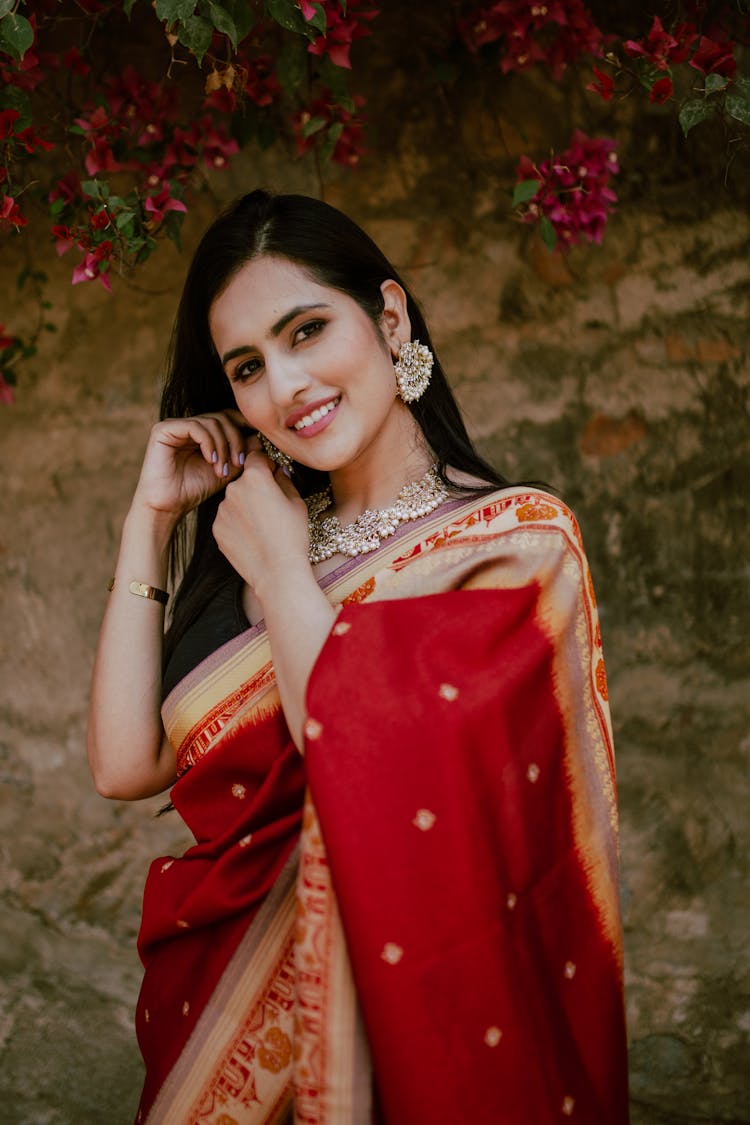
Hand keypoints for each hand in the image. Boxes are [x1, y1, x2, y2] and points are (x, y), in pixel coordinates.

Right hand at [132, 409, 250, 522]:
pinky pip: (194, 426)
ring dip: (222, 446)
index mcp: (203, 432)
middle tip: (238, 462)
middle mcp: (189, 425)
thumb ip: (243, 453)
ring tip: (222, 470)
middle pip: (223, 417)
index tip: (260, 441)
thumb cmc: (195, 491)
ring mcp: (176, 426)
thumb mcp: (227, 470)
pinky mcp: (163, 430)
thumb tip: (263, 438)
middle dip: (235, 439)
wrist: (168, 506)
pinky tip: (210, 460)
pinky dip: (208, 442)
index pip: (229, 417)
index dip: (245, 426)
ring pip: (211, 422)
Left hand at [212, 440, 310, 596]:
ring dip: (245, 506)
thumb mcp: (296, 502)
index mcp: (254, 477)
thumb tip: (277, 471)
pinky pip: (228, 518)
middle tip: (271, 506)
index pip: (257, 457)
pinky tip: (252, 537)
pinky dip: (237, 523)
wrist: (276, 571)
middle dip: (256, 487)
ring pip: (235, 500)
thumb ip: (284, 480)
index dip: (267, 464)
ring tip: (262, 526)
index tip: (274, 475)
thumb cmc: (292, 536)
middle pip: (244, 479)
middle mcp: (233, 489)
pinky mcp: (216, 528)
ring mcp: (221, 510)